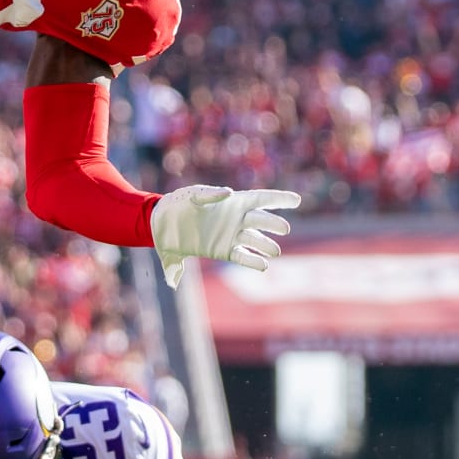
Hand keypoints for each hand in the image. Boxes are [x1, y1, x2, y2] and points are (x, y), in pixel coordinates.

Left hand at [150, 185, 300, 288]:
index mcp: (232, 202)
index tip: (297, 200)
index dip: (279, 199)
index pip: (260, 199)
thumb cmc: (178, 203)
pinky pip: (242, 256)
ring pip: (255, 240)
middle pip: (261, 221)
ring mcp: (230, 236)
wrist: (161, 224)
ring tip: (275, 251)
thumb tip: (227, 193)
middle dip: (274, 225)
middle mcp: (235, 219)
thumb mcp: (192, 194)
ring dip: (266, 245)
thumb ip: (209, 194)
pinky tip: (263, 265)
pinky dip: (253, 260)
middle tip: (284, 229)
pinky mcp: (222, 251)